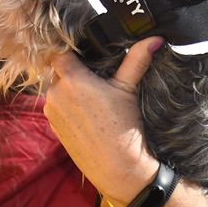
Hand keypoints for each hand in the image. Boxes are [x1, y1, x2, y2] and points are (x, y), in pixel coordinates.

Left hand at [44, 38, 162, 206]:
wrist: (117, 167)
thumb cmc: (124, 127)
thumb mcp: (129, 89)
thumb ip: (137, 59)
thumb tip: (155, 39)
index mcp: (72, 79)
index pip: (60, 53)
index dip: (72, 53)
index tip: (86, 56)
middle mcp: (55, 93)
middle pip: (59, 71)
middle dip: (74, 73)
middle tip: (96, 80)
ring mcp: (51, 111)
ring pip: (57, 89)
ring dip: (69, 90)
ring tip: (92, 99)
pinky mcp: (52, 126)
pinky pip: (56, 107)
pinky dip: (67, 106)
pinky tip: (86, 114)